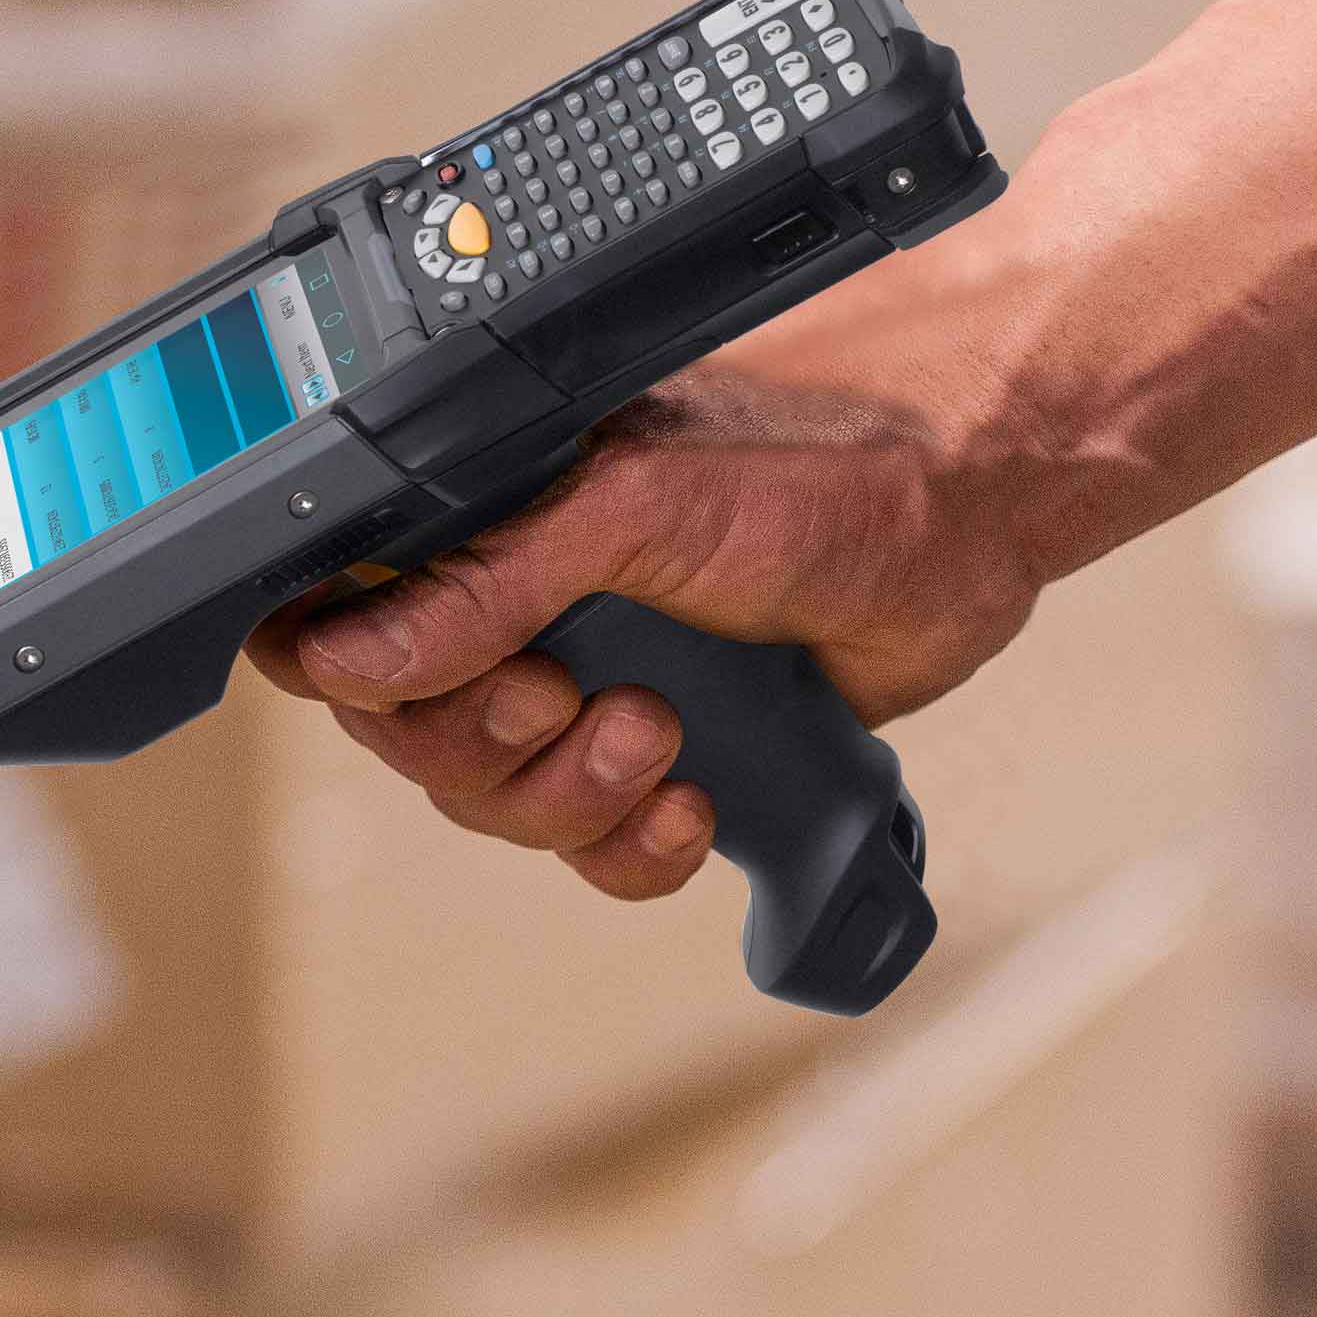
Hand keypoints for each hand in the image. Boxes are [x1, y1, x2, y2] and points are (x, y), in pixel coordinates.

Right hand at [245, 362, 1041, 901]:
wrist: (977, 517)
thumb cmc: (823, 465)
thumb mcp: (631, 508)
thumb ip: (483, 582)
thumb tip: (347, 656)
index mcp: (483, 515)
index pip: (340, 617)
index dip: (360, 675)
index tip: (435, 686)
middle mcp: (521, 601)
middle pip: (411, 736)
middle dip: (489, 747)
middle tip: (564, 702)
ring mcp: (591, 678)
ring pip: (500, 804)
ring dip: (573, 797)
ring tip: (662, 738)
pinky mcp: (666, 753)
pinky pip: (596, 851)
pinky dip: (637, 849)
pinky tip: (699, 802)